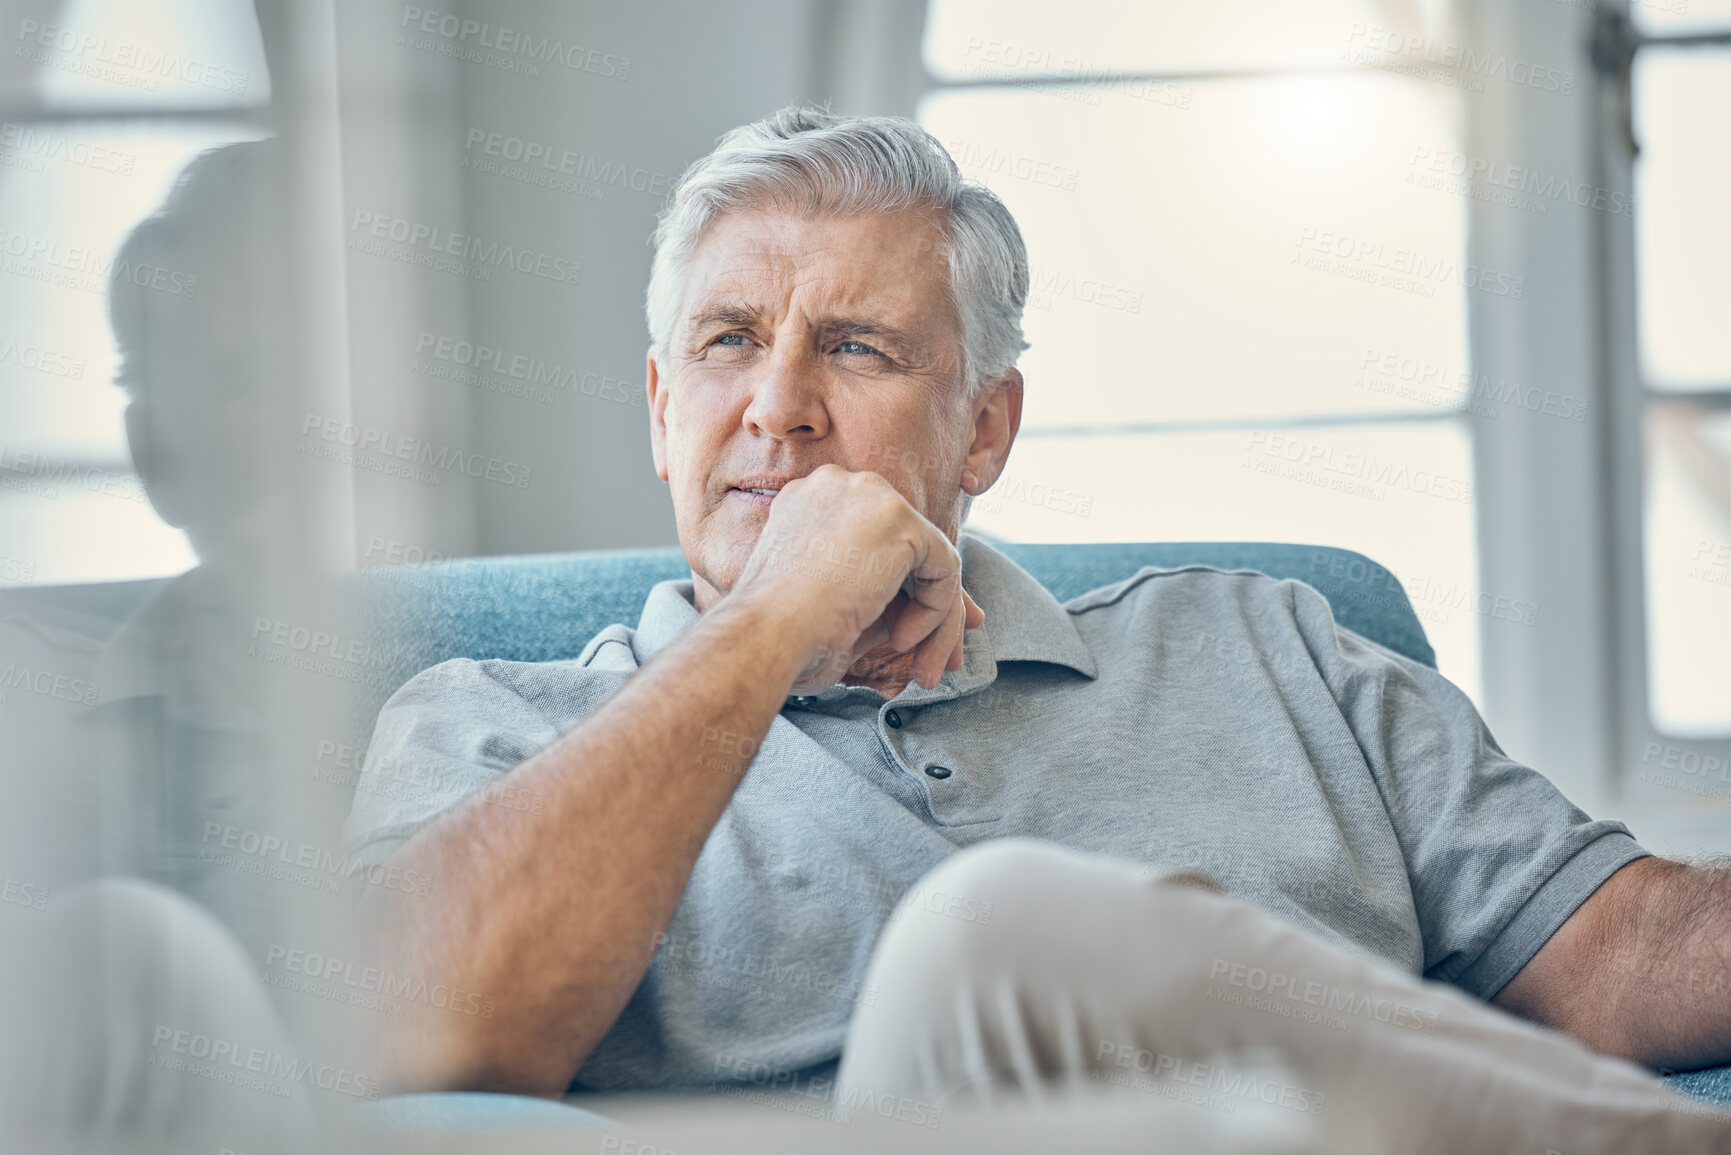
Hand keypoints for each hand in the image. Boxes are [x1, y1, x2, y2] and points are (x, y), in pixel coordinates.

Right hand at [728, 465, 983, 693]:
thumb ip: (885, 594)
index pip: (875, 540)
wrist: (763, 636)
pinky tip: (901, 641)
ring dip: (936, 618)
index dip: (899, 587)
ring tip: (922, 667)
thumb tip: (948, 609)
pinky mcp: (899, 519)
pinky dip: (936, 612)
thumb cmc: (780, 637)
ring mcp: (868, 496)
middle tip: (938, 655)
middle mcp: (836, 486)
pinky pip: (944, 569)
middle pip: (907, 545)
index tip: (909, 634)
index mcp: (807, 503)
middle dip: (930, 602)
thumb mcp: (833, 606)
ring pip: (929, 558)